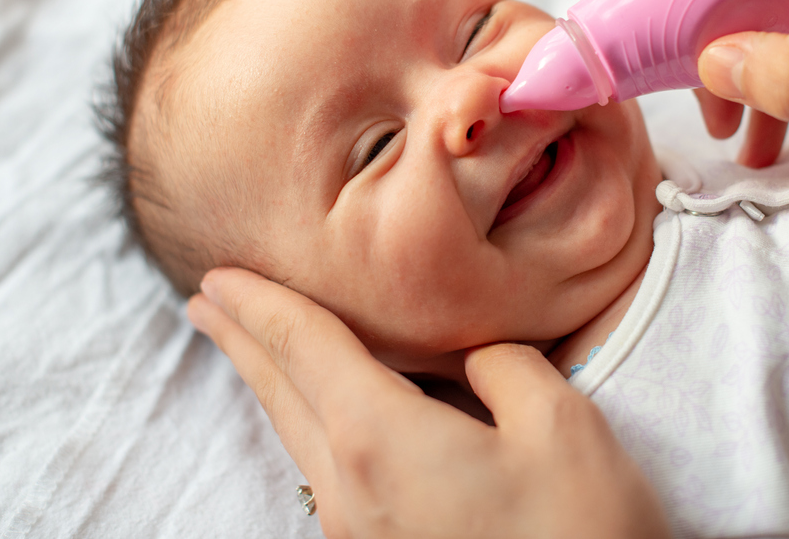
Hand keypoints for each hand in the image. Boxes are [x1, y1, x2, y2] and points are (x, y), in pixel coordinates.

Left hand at [187, 267, 669, 538]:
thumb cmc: (580, 533)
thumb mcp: (559, 424)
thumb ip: (503, 364)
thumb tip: (476, 354)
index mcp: (381, 439)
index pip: (304, 348)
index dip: (261, 304)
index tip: (220, 276)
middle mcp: (352, 489)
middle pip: (279, 394)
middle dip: (241, 340)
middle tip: (208, 301)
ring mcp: (359, 531)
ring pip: (295, 435)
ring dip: (267, 381)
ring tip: (245, 346)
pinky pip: (324, 469)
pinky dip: (303, 420)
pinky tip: (314, 414)